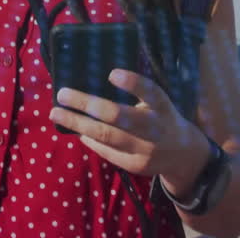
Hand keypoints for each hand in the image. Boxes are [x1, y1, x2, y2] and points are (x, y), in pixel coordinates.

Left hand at [49, 69, 208, 182]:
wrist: (183, 155)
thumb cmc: (162, 117)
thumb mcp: (157, 102)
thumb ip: (136, 93)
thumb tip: (95, 77)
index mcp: (162, 106)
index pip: (151, 92)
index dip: (133, 83)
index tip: (112, 73)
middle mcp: (155, 128)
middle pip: (118, 117)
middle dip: (87, 104)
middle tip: (62, 94)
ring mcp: (145, 150)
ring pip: (106, 136)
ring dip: (78, 124)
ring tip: (57, 113)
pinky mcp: (135, 166)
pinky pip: (106, 151)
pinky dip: (89, 139)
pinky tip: (76, 130)